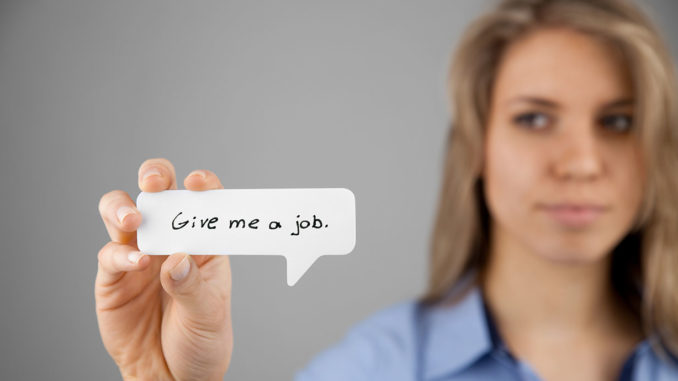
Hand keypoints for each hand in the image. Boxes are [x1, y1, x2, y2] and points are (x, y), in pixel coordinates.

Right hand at [95, 158, 232, 380]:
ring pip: (121, 213)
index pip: (203, 201)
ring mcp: (139, 256)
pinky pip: (110, 255)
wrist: (172, 377)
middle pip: (157, 194)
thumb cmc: (200, 341)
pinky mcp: (113, 278)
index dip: (201, 184)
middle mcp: (169, 241)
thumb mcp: (209, 315)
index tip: (197, 182)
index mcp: (202, 243)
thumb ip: (193, 287)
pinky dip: (119, 255)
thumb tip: (177, 259)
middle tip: (154, 182)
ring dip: (123, 208)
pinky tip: (137, 265)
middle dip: (154, 176)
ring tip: (135, 221)